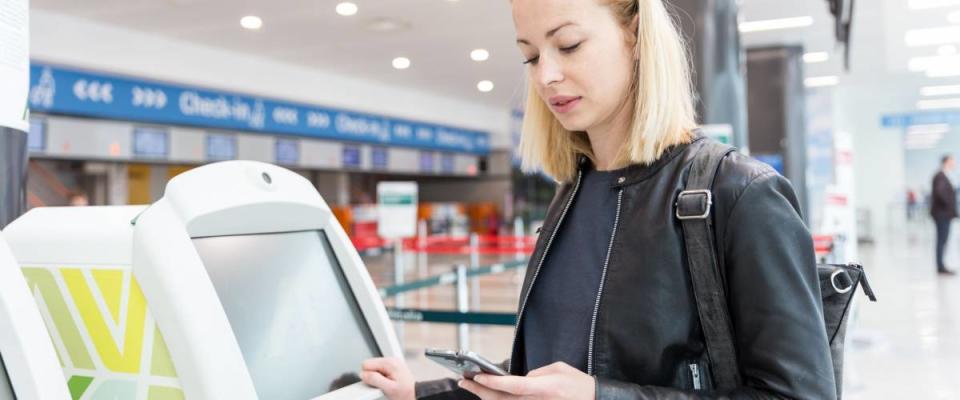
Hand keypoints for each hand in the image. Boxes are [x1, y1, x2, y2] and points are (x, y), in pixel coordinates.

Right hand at [360, 357, 415, 399]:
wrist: (416, 394)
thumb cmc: (406, 392)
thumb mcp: (389, 388)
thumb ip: (375, 380)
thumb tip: (363, 374)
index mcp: (390, 362)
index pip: (366, 364)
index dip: (368, 376)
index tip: (375, 383)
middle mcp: (391, 360)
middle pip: (370, 365)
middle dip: (373, 377)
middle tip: (382, 385)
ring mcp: (392, 363)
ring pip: (374, 368)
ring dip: (377, 378)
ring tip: (387, 385)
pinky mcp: (392, 367)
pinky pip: (379, 370)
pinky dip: (381, 377)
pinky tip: (388, 383)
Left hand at [458, 362, 594, 399]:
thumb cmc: (577, 384)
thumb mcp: (558, 369)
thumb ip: (535, 374)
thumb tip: (519, 380)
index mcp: (543, 388)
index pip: (511, 386)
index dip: (491, 382)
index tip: (475, 376)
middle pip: (501, 399)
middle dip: (480, 390)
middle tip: (463, 381)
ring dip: (486, 397)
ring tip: (471, 386)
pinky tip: (489, 395)